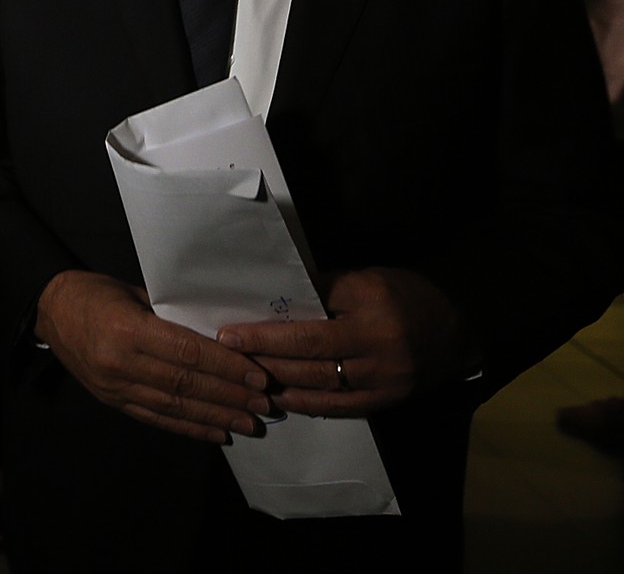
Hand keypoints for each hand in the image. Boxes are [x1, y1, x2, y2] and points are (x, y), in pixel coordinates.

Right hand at [35, 270, 272, 443]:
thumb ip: (173, 315)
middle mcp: (121, 363)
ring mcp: (115, 386)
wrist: (50, 310)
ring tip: (248, 423)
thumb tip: (220, 333)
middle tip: (263, 404)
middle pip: (185, 383)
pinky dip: (188, 427)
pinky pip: (155, 417)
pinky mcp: (112, 400)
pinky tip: (215, 433)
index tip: (257, 376)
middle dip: (228, 395)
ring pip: (174, 405)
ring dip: (215, 416)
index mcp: (128, 330)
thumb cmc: (96, 293)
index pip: (187, 352)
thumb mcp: (135, 292)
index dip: (226, 366)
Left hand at [217, 267, 466, 417]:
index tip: (230, 334)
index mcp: (371, 308)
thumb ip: (321, 291)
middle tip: (228, 356)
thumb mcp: (365, 280)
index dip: (266, 332)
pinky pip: (338, 406)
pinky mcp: (386, 401)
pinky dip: (305, 402)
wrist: (457, 328)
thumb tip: (273, 303)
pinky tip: (279, 396)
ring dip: (278, 381)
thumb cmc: (403, 294)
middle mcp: (379, 347)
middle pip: (310, 357)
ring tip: (244, 376)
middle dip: (264, 356)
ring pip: (320, 385)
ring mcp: (384, 380)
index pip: (309, 323)